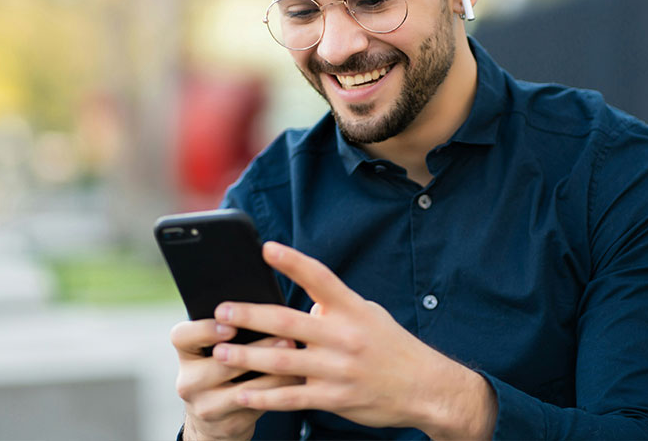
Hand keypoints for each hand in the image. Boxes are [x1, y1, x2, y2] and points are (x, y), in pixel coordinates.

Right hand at [170, 318, 300, 440]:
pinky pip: (257, 406)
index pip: (182, 336)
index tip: (231, 325)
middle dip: (256, 351)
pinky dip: (279, 392)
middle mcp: (189, 381)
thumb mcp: (214, 347)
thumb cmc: (221, 366)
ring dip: (274, 373)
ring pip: (243, 390)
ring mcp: (206, 406)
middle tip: (285, 338)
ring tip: (296, 358)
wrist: (214, 416)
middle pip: (219, 365)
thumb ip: (231, 327)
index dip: (205, 330)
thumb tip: (266, 306)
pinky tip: (297, 379)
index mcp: (185, 354)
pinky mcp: (228, 424)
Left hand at [211, 242, 496, 438]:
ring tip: (220, 350)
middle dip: (250, 315)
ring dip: (247, 355)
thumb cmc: (393, 347)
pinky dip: (264, 397)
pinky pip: (292, 398)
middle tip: (221, 310)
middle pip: (288, 322)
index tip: (266, 248)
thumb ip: (336, 307)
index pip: (319, 277)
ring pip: (282, 361)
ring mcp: (338, 370)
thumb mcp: (369, 315)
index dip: (292, 261)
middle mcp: (343, 336)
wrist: (427, 389)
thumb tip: (305, 302)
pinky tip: (242, 392)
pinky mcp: (335, 399)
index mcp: (351, 308)